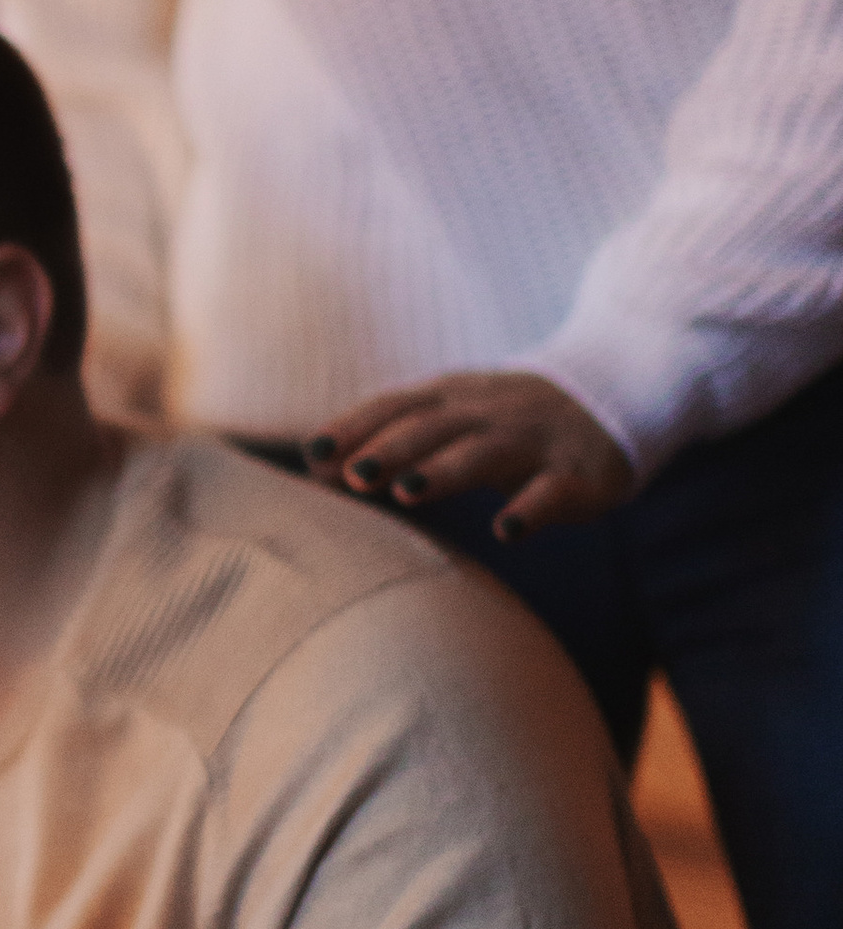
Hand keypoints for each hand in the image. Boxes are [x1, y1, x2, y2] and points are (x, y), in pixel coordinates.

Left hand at [309, 370, 632, 540]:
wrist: (614, 397)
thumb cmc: (506, 420)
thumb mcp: (450, 417)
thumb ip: (389, 439)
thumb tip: (315, 468)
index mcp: (452, 397)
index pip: (397, 406)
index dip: (357, 428)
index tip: (315, 455)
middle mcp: (489, 413)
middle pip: (433, 427)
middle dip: (391, 449)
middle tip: (353, 475)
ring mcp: (534, 440)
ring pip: (484, 452)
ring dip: (444, 471)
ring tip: (407, 493)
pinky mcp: (577, 473)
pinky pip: (553, 491)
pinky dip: (530, 509)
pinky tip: (507, 531)